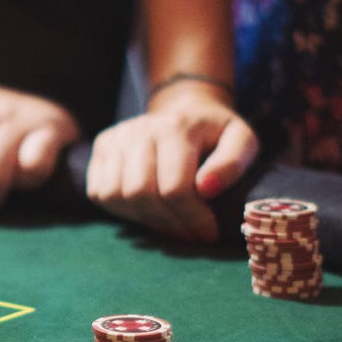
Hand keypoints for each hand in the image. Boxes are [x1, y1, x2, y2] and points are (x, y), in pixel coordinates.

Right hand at [86, 81, 258, 242]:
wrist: (183, 108)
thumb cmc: (215, 133)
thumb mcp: (241, 140)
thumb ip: (233, 163)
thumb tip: (206, 189)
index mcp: (177, 126)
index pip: (175, 187)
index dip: (192, 218)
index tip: (208, 233)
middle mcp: (140, 129)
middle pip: (142, 194)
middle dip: (169, 223)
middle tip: (189, 234)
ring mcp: (115, 137)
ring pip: (116, 196)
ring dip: (145, 219)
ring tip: (170, 221)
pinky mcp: (101, 147)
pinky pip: (99, 193)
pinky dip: (122, 210)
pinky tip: (147, 208)